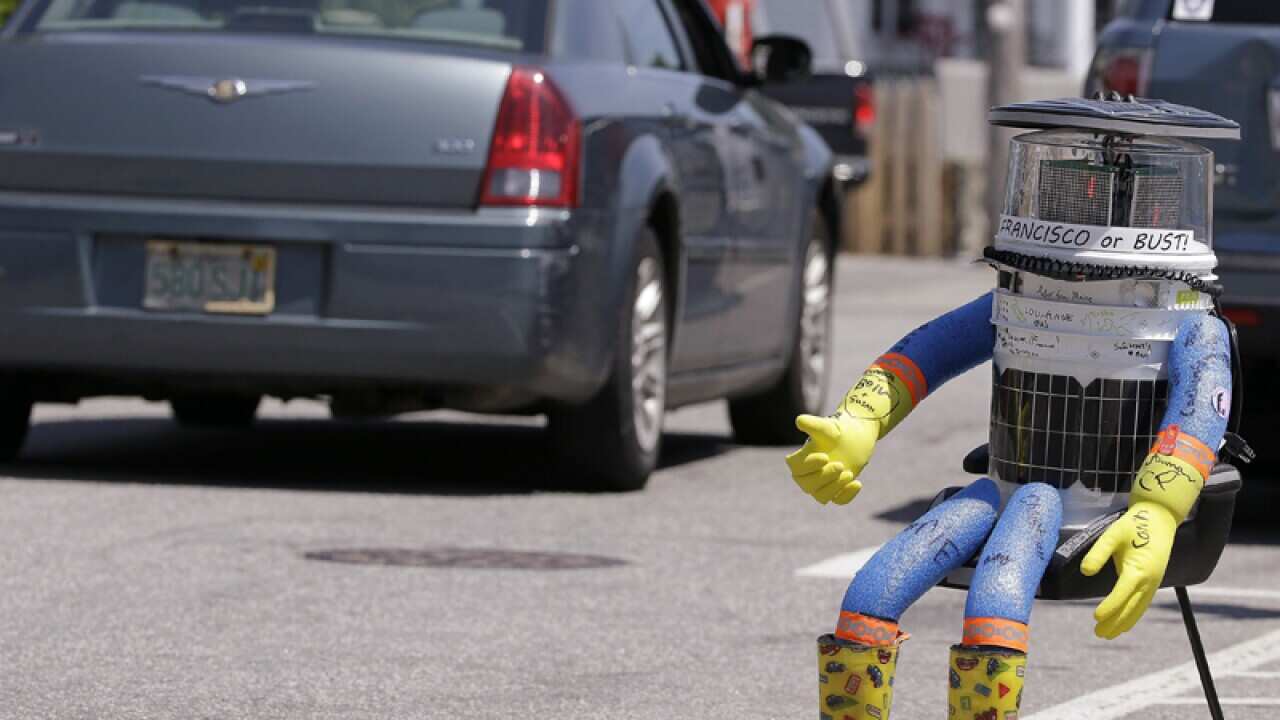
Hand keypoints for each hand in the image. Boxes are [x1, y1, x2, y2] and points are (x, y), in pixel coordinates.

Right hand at [784, 414, 878, 504]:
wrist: (856, 438)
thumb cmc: (838, 431)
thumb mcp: (828, 427)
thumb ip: (813, 425)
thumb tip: (799, 421)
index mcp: (800, 459)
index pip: (796, 467)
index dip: (808, 465)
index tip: (825, 457)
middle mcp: (808, 475)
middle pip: (807, 485)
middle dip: (824, 477)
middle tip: (840, 465)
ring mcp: (822, 485)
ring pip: (821, 496)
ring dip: (834, 487)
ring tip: (849, 473)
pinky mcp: (836, 491)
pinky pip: (838, 500)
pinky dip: (847, 494)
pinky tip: (858, 483)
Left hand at [1080, 502, 1177, 638]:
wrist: (1159, 518)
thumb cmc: (1133, 525)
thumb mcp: (1112, 534)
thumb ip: (1098, 553)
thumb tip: (1085, 571)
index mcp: (1139, 569)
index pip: (1122, 594)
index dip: (1109, 607)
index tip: (1095, 617)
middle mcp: (1149, 580)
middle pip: (1130, 607)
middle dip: (1114, 622)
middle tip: (1098, 634)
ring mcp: (1154, 582)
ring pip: (1138, 608)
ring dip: (1123, 622)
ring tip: (1108, 634)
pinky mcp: (1154, 581)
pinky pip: (1143, 603)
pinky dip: (1133, 614)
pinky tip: (1124, 623)